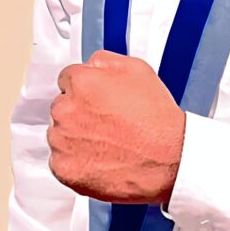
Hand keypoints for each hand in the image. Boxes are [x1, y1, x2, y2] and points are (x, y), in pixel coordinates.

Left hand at [47, 50, 185, 204]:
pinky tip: (101, 159)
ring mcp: (62, 142)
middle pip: (62, 107)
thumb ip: (104, 61)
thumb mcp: (139, 70)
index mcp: (81, 83)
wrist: (169, 160)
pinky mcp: (64, 169)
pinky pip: (61, 162)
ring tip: (107, 143)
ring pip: (60, 135)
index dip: (85, 90)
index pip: (66, 80)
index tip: (95, 100)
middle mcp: (65, 110)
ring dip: (76, 138)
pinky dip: (77, 162)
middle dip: (79, 113)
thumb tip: (90, 65)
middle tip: (107, 124)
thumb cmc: (157, 119)